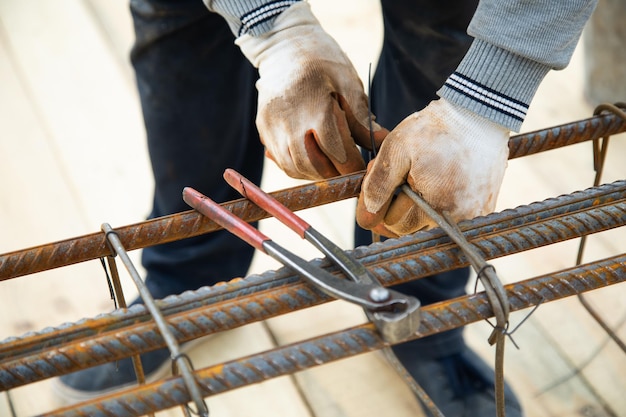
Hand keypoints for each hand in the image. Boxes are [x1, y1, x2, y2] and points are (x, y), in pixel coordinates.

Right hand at [236, 2, 386, 179]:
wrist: (284, 44)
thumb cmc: (322, 60)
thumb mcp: (349, 83)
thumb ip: (362, 118)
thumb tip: (381, 141)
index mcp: (316, 109)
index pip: (337, 152)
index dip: (352, 165)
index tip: (364, 168)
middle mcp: (290, 122)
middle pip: (313, 166)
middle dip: (334, 175)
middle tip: (348, 172)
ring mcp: (272, 126)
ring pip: (294, 167)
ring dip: (315, 174)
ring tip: (330, 168)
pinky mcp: (263, 128)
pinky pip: (280, 159)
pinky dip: (297, 166)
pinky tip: (311, 160)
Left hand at [356, 99, 509, 236]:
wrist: (477, 115)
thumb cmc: (435, 130)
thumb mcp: (397, 149)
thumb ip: (378, 185)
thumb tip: (367, 219)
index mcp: (435, 206)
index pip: (393, 224)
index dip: (381, 202)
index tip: (383, 179)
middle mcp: (457, 219)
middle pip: (409, 228)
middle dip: (396, 204)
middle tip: (399, 174)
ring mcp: (472, 217)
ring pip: (426, 224)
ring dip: (415, 205)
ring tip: (417, 176)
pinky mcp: (482, 211)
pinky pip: (448, 219)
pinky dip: (437, 203)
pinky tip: (436, 180)